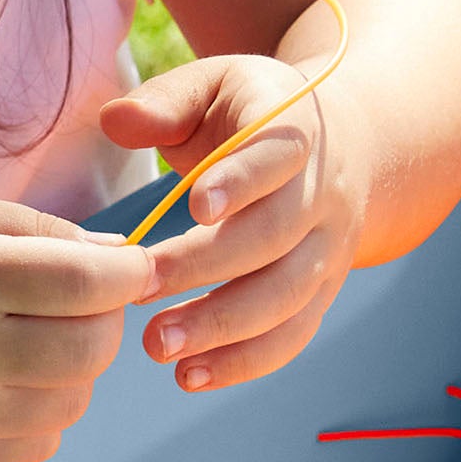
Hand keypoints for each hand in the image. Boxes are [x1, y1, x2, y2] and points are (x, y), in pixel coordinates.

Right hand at [0, 188, 153, 461]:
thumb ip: (38, 230)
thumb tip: (120, 261)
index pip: (86, 287)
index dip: (129, 273)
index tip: (131, 266)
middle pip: (91, 351)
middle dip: (106, 320)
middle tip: (81, 301)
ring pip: (74, 402)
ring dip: (74, 368)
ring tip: (33, 338)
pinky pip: (40, 444)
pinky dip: (43, 412)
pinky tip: (5, 379)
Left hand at [103, 48, 368, 394]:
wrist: (348, 145)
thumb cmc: (254, 116)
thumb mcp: (216, 86)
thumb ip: (165, 101)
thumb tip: (112, 120)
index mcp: (297, 133)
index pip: (277, 157)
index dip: (241, 180)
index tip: (194, 205)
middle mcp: (323, 195)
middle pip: (276, 238)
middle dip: (207, 268)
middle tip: (140, 291)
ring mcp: (328, 250)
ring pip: (288, 296)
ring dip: (224, 327)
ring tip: (158, 347)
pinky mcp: (322, 292)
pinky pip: (293, 334)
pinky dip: (245, 361)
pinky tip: (191, 376)